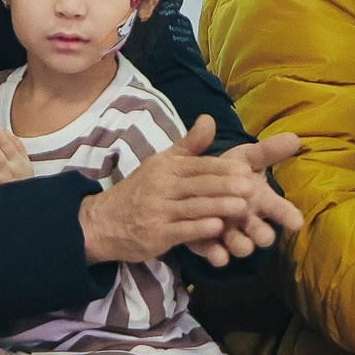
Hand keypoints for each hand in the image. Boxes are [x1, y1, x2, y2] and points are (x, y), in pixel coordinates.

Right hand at [80, 114, 299, 265]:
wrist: (102, 222)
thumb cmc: (140, 192)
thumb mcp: (161, 164)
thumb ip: (189, 145)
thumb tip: (210, 119)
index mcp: (166, 167)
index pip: (199, 165)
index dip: (223, 168)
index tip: (248, 169)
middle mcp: (162, 186)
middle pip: (199, 185)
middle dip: (226, 186)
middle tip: (252, 187)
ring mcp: (158, 211)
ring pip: (193, 207)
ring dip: (218, 207)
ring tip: (243, 208)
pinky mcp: (156, 235)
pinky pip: (181, 231)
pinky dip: (199, 230)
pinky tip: (217, 229)